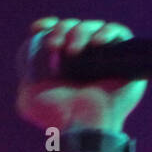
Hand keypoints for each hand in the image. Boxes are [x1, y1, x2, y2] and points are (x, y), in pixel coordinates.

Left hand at [15, 17, 146, 132]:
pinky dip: (107, 31)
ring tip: (73, 51)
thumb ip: (25, 77)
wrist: (80, 125)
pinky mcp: (126, 57)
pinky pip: (119, 32)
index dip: (49, 26)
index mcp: (63, 64)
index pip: (57, 32)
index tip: (39, 29)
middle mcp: (84, 58)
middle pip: (73, 26)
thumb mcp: (28, 100)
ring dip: (79, 32)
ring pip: (93, 26)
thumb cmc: (55, 116)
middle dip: (61, 30)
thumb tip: (27, 53)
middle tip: (54, 46)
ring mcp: (105, 56)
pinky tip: (96, 43)